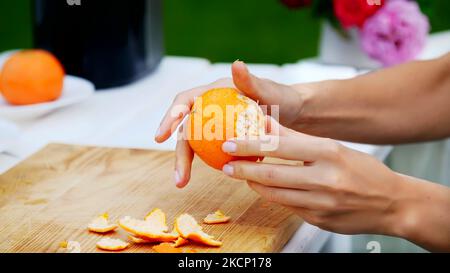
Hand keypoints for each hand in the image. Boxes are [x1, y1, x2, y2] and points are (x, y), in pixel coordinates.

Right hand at [155, 61, 304, 187]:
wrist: (293, 114)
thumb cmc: (282, 99)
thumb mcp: (269, 92)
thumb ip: (251, 81)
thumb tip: (236, 64)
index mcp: (214, 92)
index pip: (185, 101)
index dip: (170, 116)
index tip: (161, 136)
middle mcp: (210, 106)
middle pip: (187, 129)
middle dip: (178, 153)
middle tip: (178, 177)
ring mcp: (216, 124)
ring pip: (195, 143)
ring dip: (186, 162)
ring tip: (182, 183)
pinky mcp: (224, 137)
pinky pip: (210, 150)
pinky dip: (207, 163)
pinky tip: (207, 178)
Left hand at [221, 118, 406, 235]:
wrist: (393, 203)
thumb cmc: (363, 171)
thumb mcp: (334, 147)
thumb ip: (298, 138)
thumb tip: (265, 124)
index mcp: (329, 153)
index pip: (281, 146)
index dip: (251, 145)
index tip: (230, 143)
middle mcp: (325, 179)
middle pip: (273, 175)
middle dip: (244, 170)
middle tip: (226, 164)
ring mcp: (321, 203)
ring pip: (276, 195)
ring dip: (254, 185)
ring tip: (242, 175)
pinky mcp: (319, 220)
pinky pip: (288, 207)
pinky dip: (273, 196)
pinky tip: (265, 189)